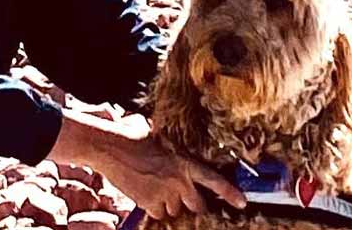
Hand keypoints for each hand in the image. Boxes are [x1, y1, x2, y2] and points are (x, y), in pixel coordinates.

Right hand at [97, 134, 246, 219]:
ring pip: (174, 210)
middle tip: (180, 195)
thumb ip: (175, 155)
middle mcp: (179, 180)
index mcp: (184, 162)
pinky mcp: (149, 202)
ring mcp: (164, 193)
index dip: (230, 194)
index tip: (242, 203)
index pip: (214, 180)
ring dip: (167, 203)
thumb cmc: (133, 137)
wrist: (110, 145)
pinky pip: (158, 214)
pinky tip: (143, 191)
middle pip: (197, 205)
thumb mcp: (161, 140)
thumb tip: (180, 162)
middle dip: (191, 204)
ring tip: (153, 185)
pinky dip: (152, 207)